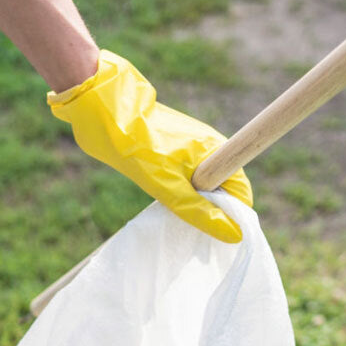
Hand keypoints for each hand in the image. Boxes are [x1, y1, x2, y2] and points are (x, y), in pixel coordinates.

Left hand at [48, 51, 253, 242]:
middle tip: (193, 233)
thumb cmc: (137, 148)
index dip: (236, 213)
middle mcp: (208, 146)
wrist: (104, 110)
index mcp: (216, 150)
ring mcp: (189, 146)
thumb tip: (233, 234)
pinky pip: (186, 175)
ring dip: (195, 203)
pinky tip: (164, 201)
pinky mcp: (171, 147)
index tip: (220, 234)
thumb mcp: (168, 187)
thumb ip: (199, 211)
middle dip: (214, 212)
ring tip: (177, 220)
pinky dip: (181, 191)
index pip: (240, 188)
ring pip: (203, 182)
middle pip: (223, 187)